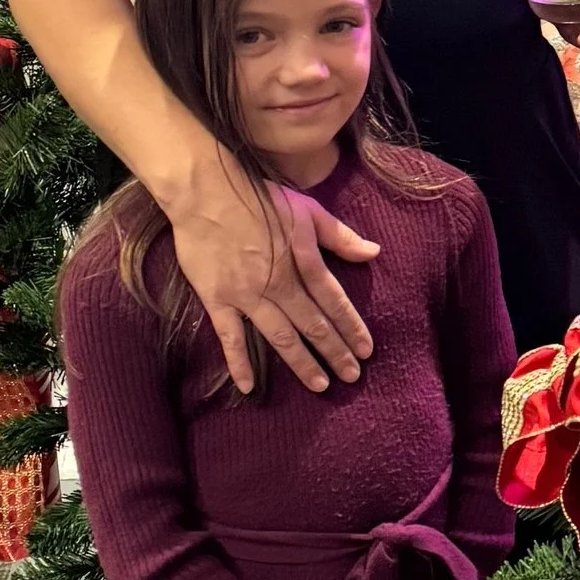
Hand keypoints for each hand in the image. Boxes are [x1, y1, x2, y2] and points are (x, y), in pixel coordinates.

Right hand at [166, 153, 377, 395]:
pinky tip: (249, 388)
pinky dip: (239, 364)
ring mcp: (247, 295)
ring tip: (321, 385)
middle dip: (335, 352)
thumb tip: (374, 252)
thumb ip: (340, 235)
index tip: (367, 350)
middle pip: (313, 324)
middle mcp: (279, 284)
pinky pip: (230, 338)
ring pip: (280, 336)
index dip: (352, 327)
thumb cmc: (258, 197)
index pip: (334, 301)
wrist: (205, 191)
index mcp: (302, 261)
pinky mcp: (217, 299)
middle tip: (352, 377)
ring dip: (302, 363)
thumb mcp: (306, 209)